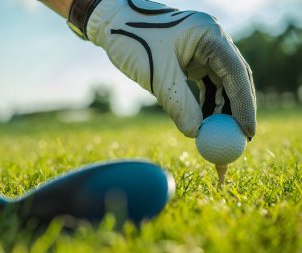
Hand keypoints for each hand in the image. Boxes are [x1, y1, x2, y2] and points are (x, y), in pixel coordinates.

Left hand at [86, 0, 256, 137]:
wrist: (112, 23)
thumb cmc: (132, 40)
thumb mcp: (156, 74)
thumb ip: (178, 104)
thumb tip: (196, 134)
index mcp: (210, 36)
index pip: (237, 73)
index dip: (245, 105)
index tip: (247, 132)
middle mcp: (212, 41)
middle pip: (234, 80)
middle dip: (236, 111)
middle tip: (237, 140)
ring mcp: (203, 50)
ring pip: (220, 85)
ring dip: (220, 110)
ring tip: (218, 135)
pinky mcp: (192, 59)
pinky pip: (206, 85)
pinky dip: (205, 104)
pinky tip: (204, 122)